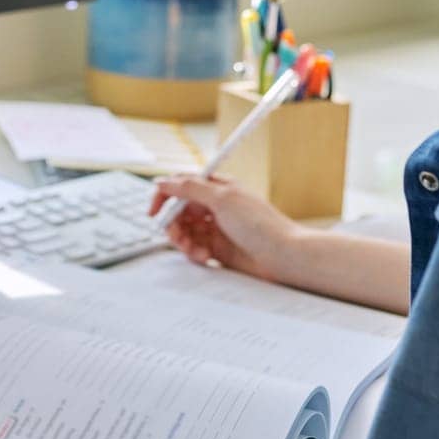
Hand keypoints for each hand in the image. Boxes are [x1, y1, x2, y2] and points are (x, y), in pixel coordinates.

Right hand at [150, 174, 302, 283]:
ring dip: (184, 241)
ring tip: (195, 250)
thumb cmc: (262, 225)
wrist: (284, 257)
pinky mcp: (219, 249)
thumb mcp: (223, 199)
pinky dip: (195, 253)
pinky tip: (205, 257)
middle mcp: (215, 207)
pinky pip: (195, 249)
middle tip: (177, 236)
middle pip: (179, 212)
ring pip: (186, 232)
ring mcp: (217, 228)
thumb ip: (190, 188)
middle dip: (174, 224)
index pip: (181, 186)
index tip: (154, 212)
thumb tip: (164, 181)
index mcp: (217, 188)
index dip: (164, 197)